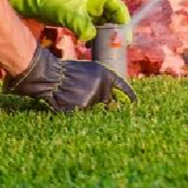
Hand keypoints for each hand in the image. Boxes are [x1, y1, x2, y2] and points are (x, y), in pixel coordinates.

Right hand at [5, 45, 136, 111]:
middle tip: (103, 110)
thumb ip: (103, 84)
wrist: (52, 76)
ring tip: (74, 98)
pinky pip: (85, 116)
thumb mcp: (90, 72)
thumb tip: (114, 103)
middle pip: (110, 104)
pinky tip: (69, 103)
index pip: (123, 87)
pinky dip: (79, 113)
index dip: (130, 95)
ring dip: (89, 109)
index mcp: (106, 75)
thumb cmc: (68, 72)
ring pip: (96, 111)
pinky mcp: (84, 109)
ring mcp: (94, 98)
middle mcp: (103, 87)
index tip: (135, 104)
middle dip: (108, 109)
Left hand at [6, 0, 129, 42]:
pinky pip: (94, 28)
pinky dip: (95, 37)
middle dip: (116, 31)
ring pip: (104, 24)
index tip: (125, 36)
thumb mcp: (69, 14)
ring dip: (106, 35)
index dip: (124, 21)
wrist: (38, 1)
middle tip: (118, 46)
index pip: (118, 7)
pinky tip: (92, 46)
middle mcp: (96, 2)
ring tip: (108, 49)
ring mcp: (89, 11)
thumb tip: (91, 38)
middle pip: (113, 17)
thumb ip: (82, 25)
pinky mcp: (82, 18)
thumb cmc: (55, 2)